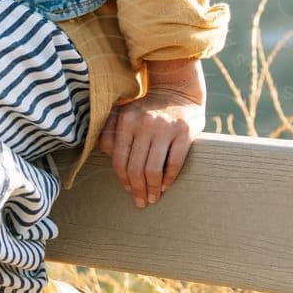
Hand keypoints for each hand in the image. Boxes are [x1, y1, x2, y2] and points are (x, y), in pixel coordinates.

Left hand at [96, 63, 206, 208]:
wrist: (178, 90)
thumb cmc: (148, 109)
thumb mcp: (126, 114)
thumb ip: (112, 131)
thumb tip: (107, 154)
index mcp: (127, 121)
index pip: (120, 160)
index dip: (123, 180)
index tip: (128, 190)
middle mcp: (145, 124)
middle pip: (136, 168)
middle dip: (137, 190)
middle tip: (141, 202)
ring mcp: (165, 128)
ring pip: (154, 169)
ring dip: (152, 189)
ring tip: (153, 198)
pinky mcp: (184, 132)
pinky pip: (174, 163)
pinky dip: (169, 179)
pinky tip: (166, 186)